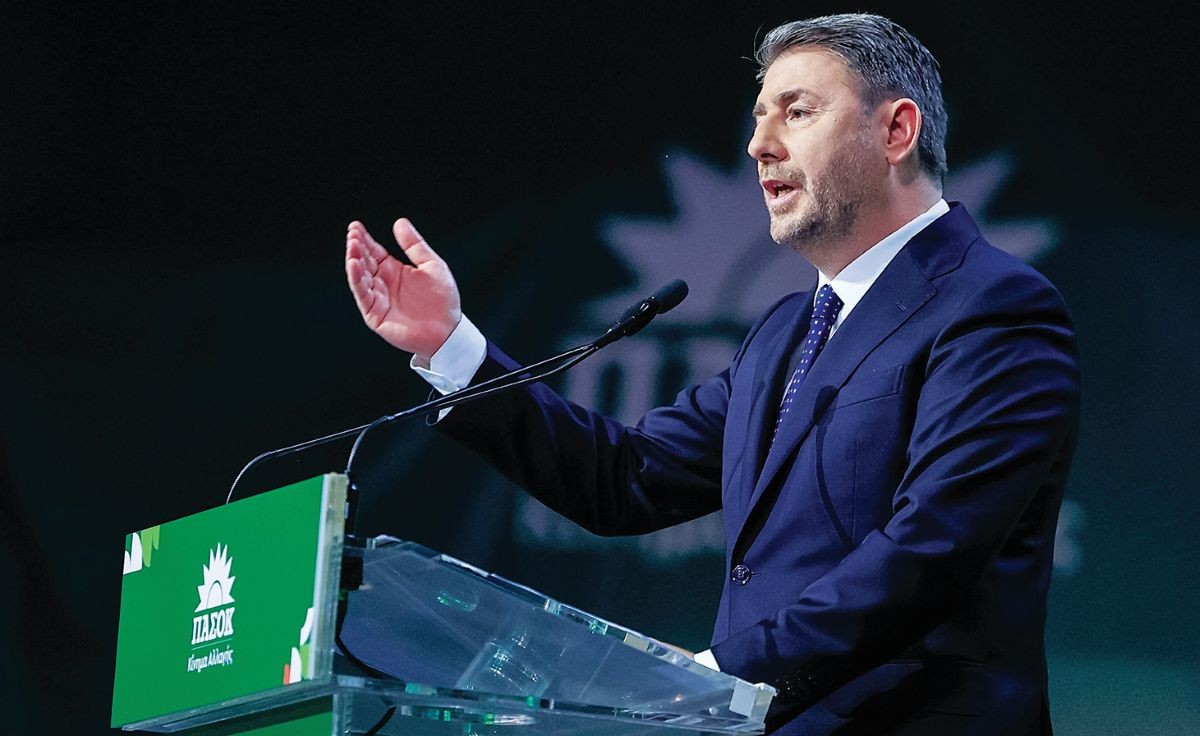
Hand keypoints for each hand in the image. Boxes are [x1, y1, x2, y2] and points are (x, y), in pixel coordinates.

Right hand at [345, 218, 461, 361]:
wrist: (449, 330)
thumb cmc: (443, 300)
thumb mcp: (431, 265)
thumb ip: (414, 245)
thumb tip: (399, 222)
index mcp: (394, 271)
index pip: (374, 252)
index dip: (365, 240)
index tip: (356, 226)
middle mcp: (383, 284)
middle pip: (364, 262)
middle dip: (357, 247)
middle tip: (353, 234)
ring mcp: (378, 299)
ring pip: (360, 277)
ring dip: (354, 261)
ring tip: (352, 247)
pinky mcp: (375, 314)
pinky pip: (363, 295)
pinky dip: (357, 280)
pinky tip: (354, 266)